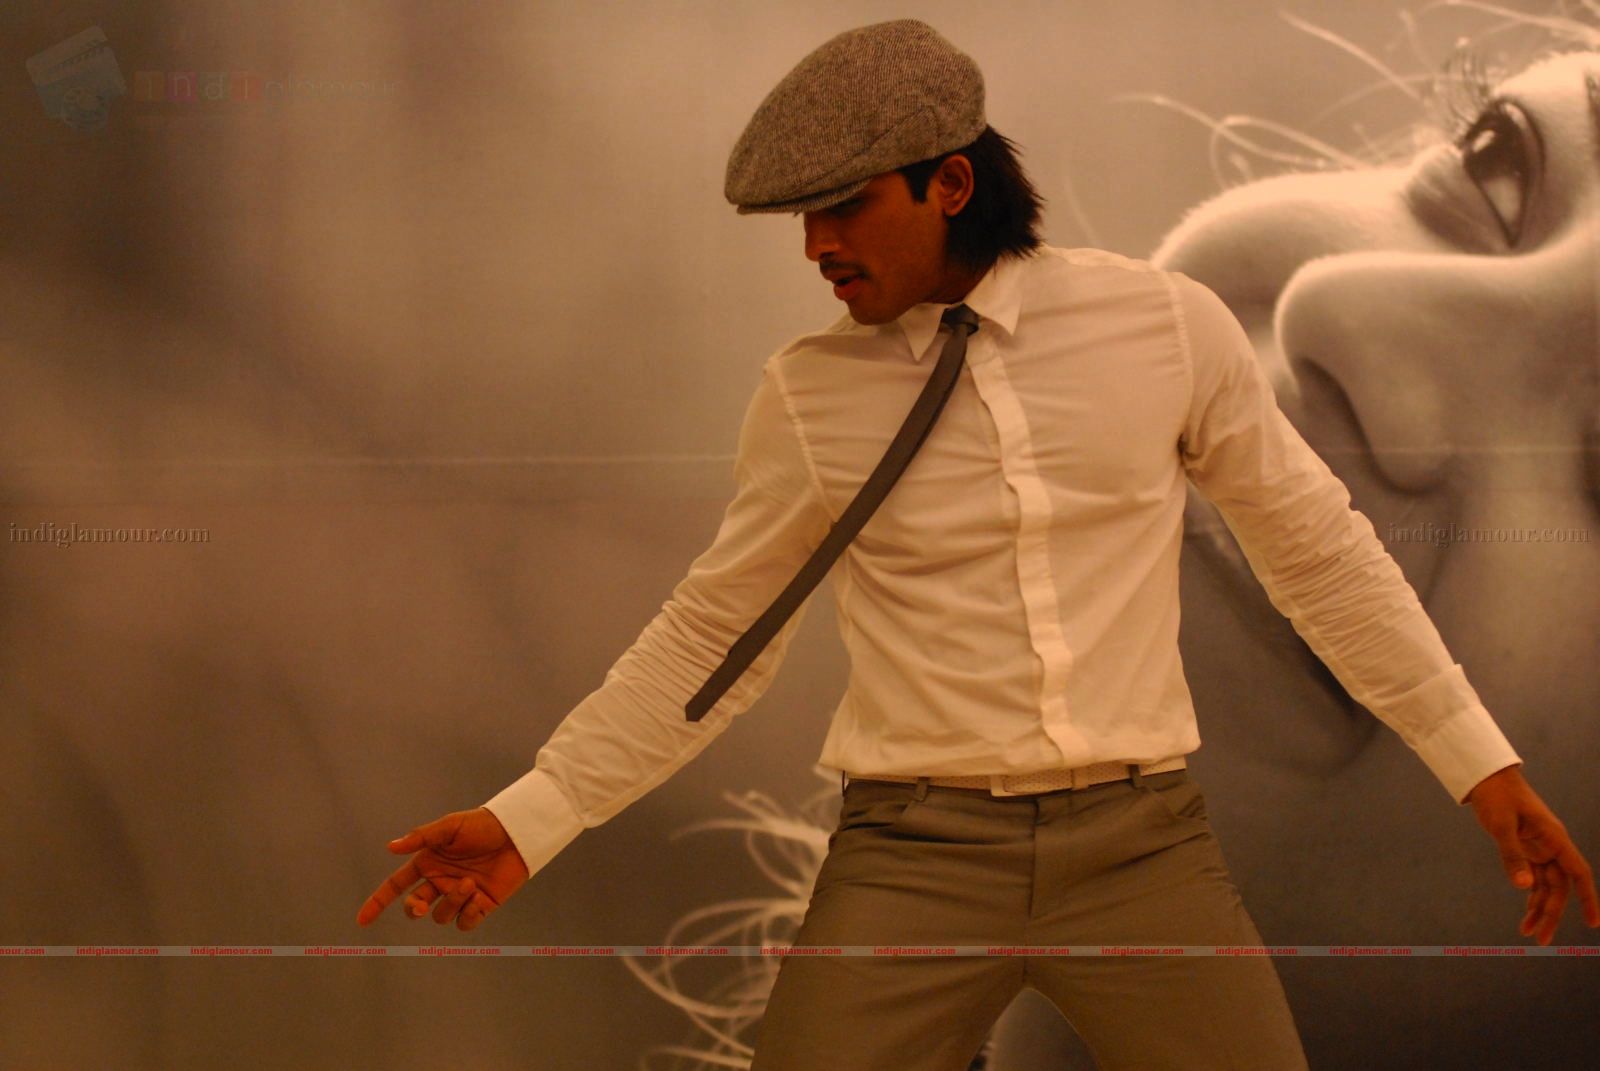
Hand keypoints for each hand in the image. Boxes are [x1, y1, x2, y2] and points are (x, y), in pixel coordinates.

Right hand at [356, 807, 529, 931]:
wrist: (516, 833)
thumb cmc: (482, 825)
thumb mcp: (450, 826)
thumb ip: (421, 837)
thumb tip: (391, 847)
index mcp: (427, 863)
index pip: (395, 885)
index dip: (378, 902)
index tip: (362, 920)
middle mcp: (439, 881)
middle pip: (414, 906)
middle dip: (414, 909)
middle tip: (421, 904)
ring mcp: (458, 895)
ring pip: (441, 915)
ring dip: (451, 902)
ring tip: (469, 883)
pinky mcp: (480, 905)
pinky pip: (465, 922)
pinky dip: (468, 914)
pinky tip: (478, 897)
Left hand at [1466, 765, 1599, 944]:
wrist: (1486, 777)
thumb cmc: (1497, 795)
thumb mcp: (1502, 825)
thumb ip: (1512, 855)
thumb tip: (1524, 887)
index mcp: (1554, 839)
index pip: (1578, 874)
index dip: (1588, 899)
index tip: (1592, 923)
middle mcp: (1551, 846)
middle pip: (1559, 887)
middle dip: (1552, 913)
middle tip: (1541, 939)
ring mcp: (1539, 849)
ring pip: (1546, 886)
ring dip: (1539, 908)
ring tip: (1529, 933)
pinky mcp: (1525, 849)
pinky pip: (1532, 878)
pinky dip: (1529, 895)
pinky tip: (1525, 914)